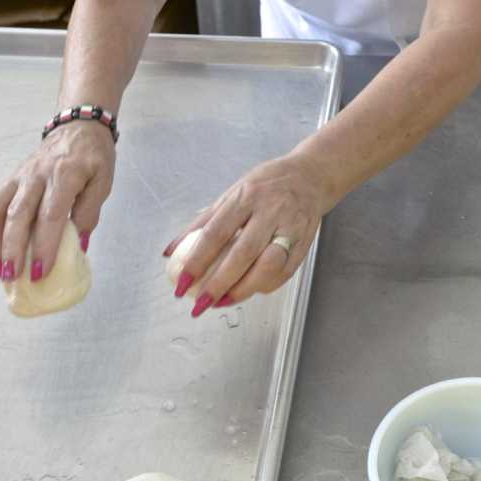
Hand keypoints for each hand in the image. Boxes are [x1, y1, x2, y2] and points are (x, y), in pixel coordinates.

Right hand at [0, 120, 114, 284]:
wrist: (78, 125)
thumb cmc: (94, 157)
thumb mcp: (103, 182)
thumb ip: (90, 212)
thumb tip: (77, 246)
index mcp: (65, 176)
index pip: (51, 216)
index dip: (44, 246)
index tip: (40, 272)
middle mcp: (37, 176)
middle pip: (18, 216)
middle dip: (13, 250)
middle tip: (14, 278)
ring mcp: (19, 177)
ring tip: (0, 270)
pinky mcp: (10, 179)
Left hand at [163, 152, 329, 316]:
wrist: (311, 176)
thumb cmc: (267, 185)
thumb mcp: (232, 192)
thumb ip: (202, 221)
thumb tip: (169, 252)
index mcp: (245, 196)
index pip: (216, 233)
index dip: (196, 262)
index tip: (181, 284)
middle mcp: (269, 211)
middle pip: (242, 254)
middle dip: (219, 284)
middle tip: (201, 303)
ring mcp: (290, 227)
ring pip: (268, 266)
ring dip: (244, 289)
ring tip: (224, 301)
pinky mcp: (305, 242)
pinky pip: (285, 272)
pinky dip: (265, 286)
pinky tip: (249, 291)